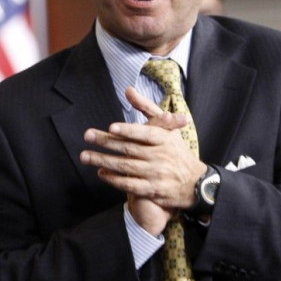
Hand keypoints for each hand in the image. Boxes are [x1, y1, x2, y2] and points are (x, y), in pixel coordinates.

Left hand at [80, 86, 205, 234]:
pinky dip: (114, 179)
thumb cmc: (176, 150)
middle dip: (107, 142)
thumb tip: (128, 90)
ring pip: (126, 167)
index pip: (146, 133)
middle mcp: (160, 156)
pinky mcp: (152, 190)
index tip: (111, 127)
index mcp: (165, 139)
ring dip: (104, 161)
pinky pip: (130, 185)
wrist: (194, 183)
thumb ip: (146, 108)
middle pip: (130, 149)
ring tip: (85, 156)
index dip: (129, 130)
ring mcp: (155, 174)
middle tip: (88, 136)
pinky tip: (101, 173)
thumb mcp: (167, 127)